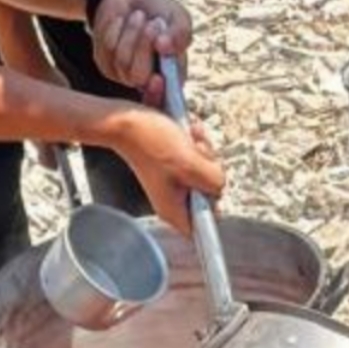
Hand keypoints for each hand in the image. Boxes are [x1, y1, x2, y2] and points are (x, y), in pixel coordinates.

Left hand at [91, 0, 192, 93]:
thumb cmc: (160, 11)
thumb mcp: (178, 18)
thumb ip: (181, 33)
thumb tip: (166, 48)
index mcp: (172, 76)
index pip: (164, 100)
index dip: (158, 95)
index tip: (158, 78)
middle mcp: (148, 80)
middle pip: (139, 76)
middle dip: (145, 46)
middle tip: (154, 23)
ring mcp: (124, 74)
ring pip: (123, 60)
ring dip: (131, 32)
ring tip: (139, 15)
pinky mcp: (105, 63)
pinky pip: (108, 48)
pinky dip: (116, 28)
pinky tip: (121, 20)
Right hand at [111, 108, 222, 234]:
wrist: (127, 120)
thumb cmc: (149, 141)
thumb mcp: (189, 163)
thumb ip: (213, 181)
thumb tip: (221, 185)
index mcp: (173, 209)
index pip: (203, 228)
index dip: (214, 209)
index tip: (211, 188)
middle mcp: (174, 199)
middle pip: (210, 193)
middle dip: (210, 169)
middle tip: (197, 155)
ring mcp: (175, 182)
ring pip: (206, 172)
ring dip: (204, 152)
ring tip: (190, 141)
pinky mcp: (175, 166)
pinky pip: (198, 159)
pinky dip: (197, 145)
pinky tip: (188, 134)